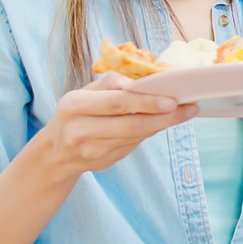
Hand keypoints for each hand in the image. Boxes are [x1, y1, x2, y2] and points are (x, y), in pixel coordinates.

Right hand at [44, 72, 196, 178]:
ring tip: (182, 114)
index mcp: (74, 105)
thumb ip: (111, 84)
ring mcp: (91, 150)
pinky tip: (161, 124)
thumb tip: (147, 81)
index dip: (146, 101)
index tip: (171, 99)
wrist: (56, 152)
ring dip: (162, 125)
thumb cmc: (76, 113)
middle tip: (186, 109)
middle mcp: (80, 129)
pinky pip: (133, 145)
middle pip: (131, 123)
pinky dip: (149, 133)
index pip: (117, 102)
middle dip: (163, 116)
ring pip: (135, 136)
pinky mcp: (103, 162)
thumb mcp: (84, 93)